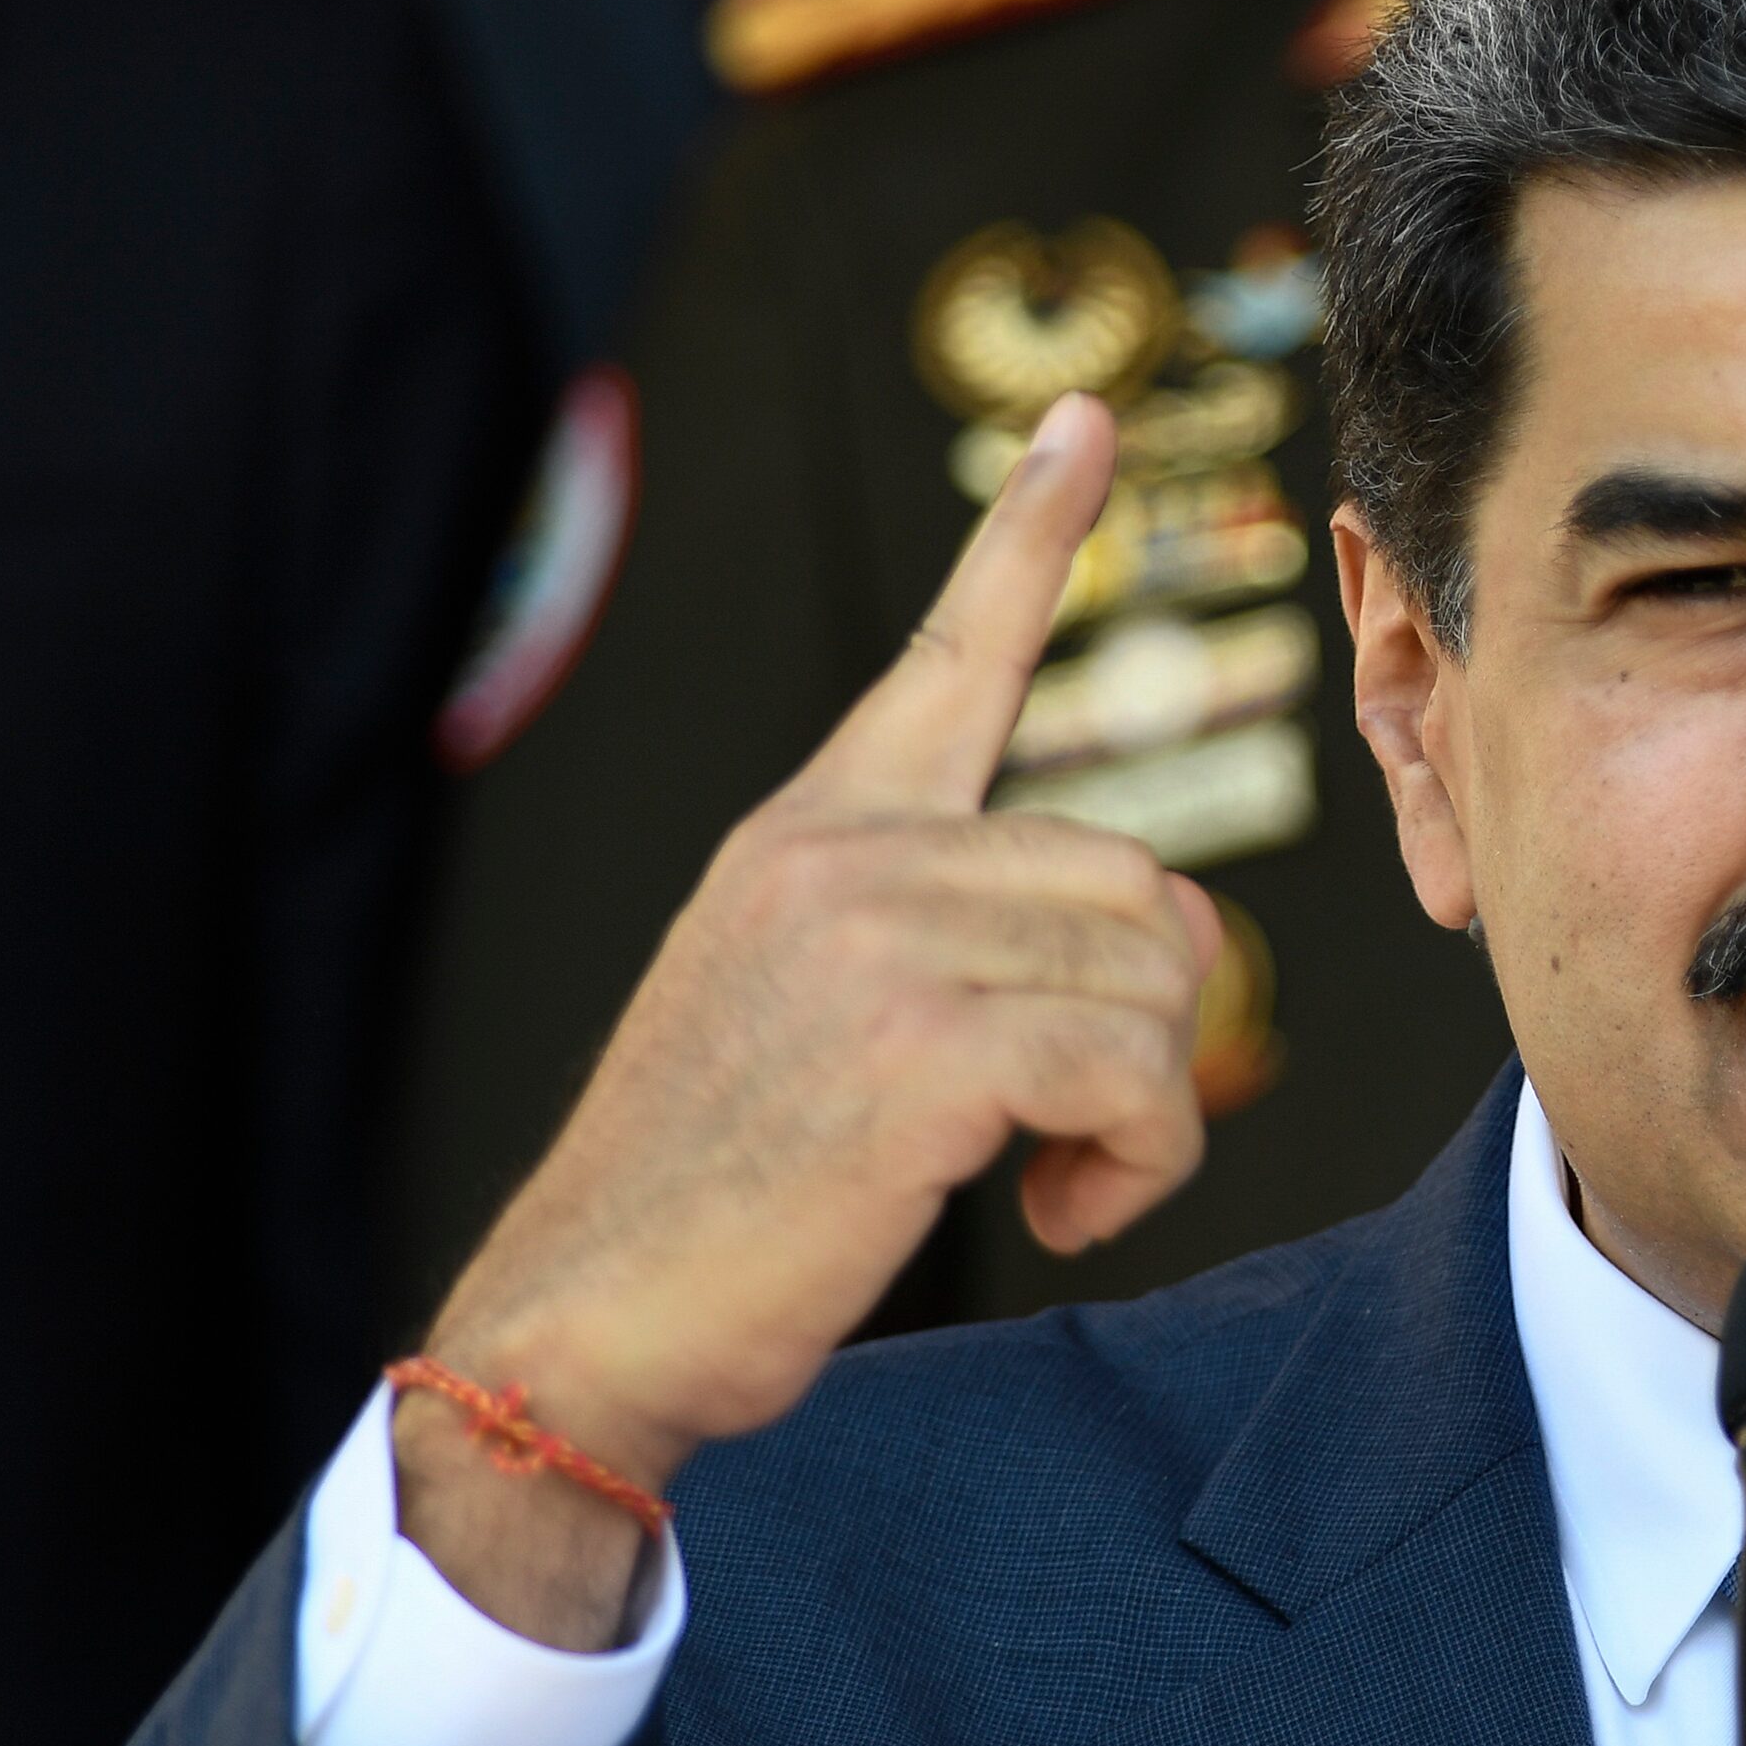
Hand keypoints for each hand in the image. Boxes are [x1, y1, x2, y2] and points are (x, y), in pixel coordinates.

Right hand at [395, 394, 1219, 1644]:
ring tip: (1047, 1173)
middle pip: (1140, 884)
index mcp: (812, 834)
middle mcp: (844, 855)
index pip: (944, 657)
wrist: (586, 1322)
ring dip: (1146, 1110)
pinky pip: (1142, 1072)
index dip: (1027, 539)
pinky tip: (1060, 1209)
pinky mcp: (924, 1047)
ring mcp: (879, 940)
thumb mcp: (803, 1016)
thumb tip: (1135, 955)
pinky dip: (1140, 1160)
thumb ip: (932, 939)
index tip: (1079, 423)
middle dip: (1147, 1025)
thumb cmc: (717, 1198)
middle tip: (1068, 1127)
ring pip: (1159, 984)